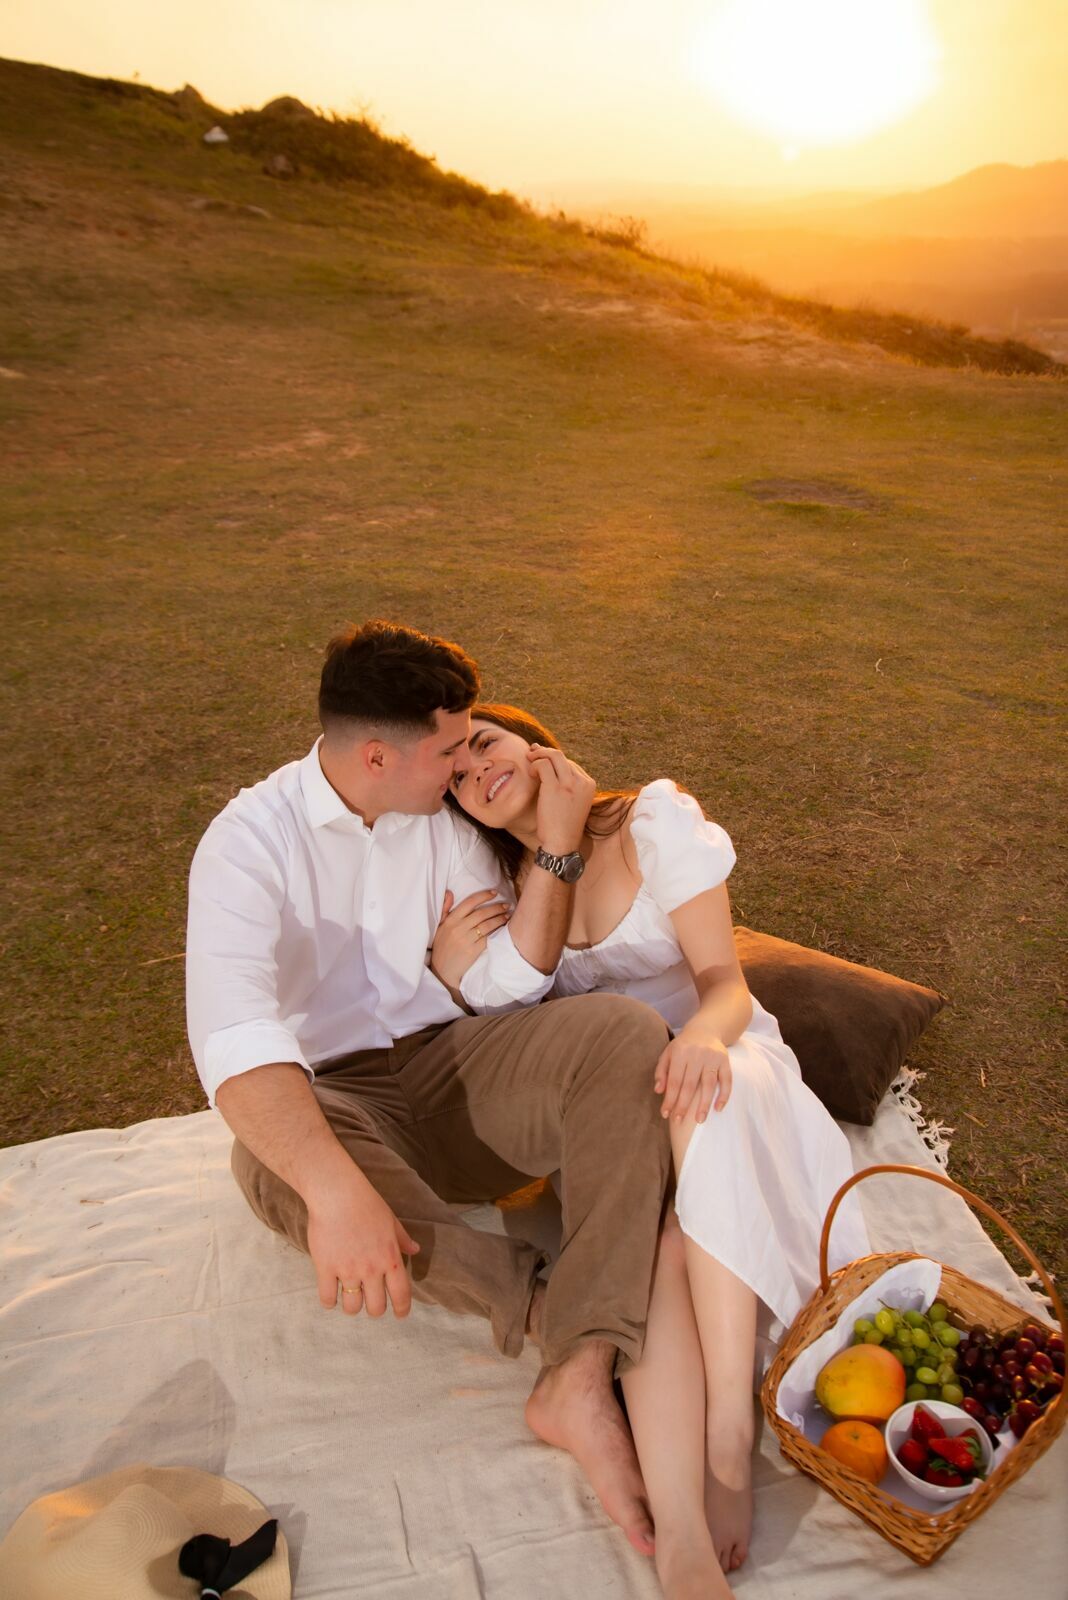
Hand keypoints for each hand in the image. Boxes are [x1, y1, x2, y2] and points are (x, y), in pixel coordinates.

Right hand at [306, 1170, 420, 1319]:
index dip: (402, 1309)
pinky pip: (327, 1298)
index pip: (401, 1294)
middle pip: (376, 1308)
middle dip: (375, 1310)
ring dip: (353, 1307)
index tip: (400, 1315)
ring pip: (352, 1307)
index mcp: (391, 1258)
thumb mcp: (391, 1221)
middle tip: (371, 1303)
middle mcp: (371, 1269)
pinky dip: (329, 1301)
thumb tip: (415, 1250)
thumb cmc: (366, 1204)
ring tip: (350, 1298)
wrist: (337, 1194)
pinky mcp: (326, 1268)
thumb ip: (402, 1240)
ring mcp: (348, 1270)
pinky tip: (331, 1294)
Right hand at [430, 888, 510, 990]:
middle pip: (481, 913)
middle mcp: (458, 928)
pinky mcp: (472, 951)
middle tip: (506, 905)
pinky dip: (497, 932)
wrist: (442, 969)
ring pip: (487, 925)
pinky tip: (503, 929)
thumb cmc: (442, 946)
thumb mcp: (439, 927)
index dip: (483, 896)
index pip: (469, 902)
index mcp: (450, 920)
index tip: (494, 892)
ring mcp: (465, 939)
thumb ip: (445, 909)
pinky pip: (488, 938)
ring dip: (499, 918)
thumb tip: (449, 892)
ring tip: (507, 915)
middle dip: (496, 907)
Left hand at [527, 743, 595, 854]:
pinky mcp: (554, 787)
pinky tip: (530, 773)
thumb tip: (552, 766)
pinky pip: (543, 764)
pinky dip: (535, 765)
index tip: (542, 760)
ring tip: (529, 759)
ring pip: (553, 756)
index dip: (554, 760)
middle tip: (532, 753)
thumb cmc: (563, 825)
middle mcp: (582, 781)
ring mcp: (569, 783)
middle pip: (562, 756)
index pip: (570, 763)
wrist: (561, 843)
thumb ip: (567, 785)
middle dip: (545, 752)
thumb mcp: (572, 802)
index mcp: (589, 784)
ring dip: (538, 755)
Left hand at [654, 1028, 732, 1123]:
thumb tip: (658, 1091)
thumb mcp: (668, 1053)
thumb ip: (661, 1071)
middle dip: (683, 1105)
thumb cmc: (683, 1046)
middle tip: (679, 1120)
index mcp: (680, 1052)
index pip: (674, 1080)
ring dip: (704, 1104)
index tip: (666, 1114)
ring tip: (699, 1120)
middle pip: (690, 1085)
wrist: (705, 1030)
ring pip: (709, 1084)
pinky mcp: (725, 1061)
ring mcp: (713, 1058)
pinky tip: (718, 1108)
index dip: (670, 1099)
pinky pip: (727, 1080)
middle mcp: (697, 1054)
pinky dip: (724, 1095)